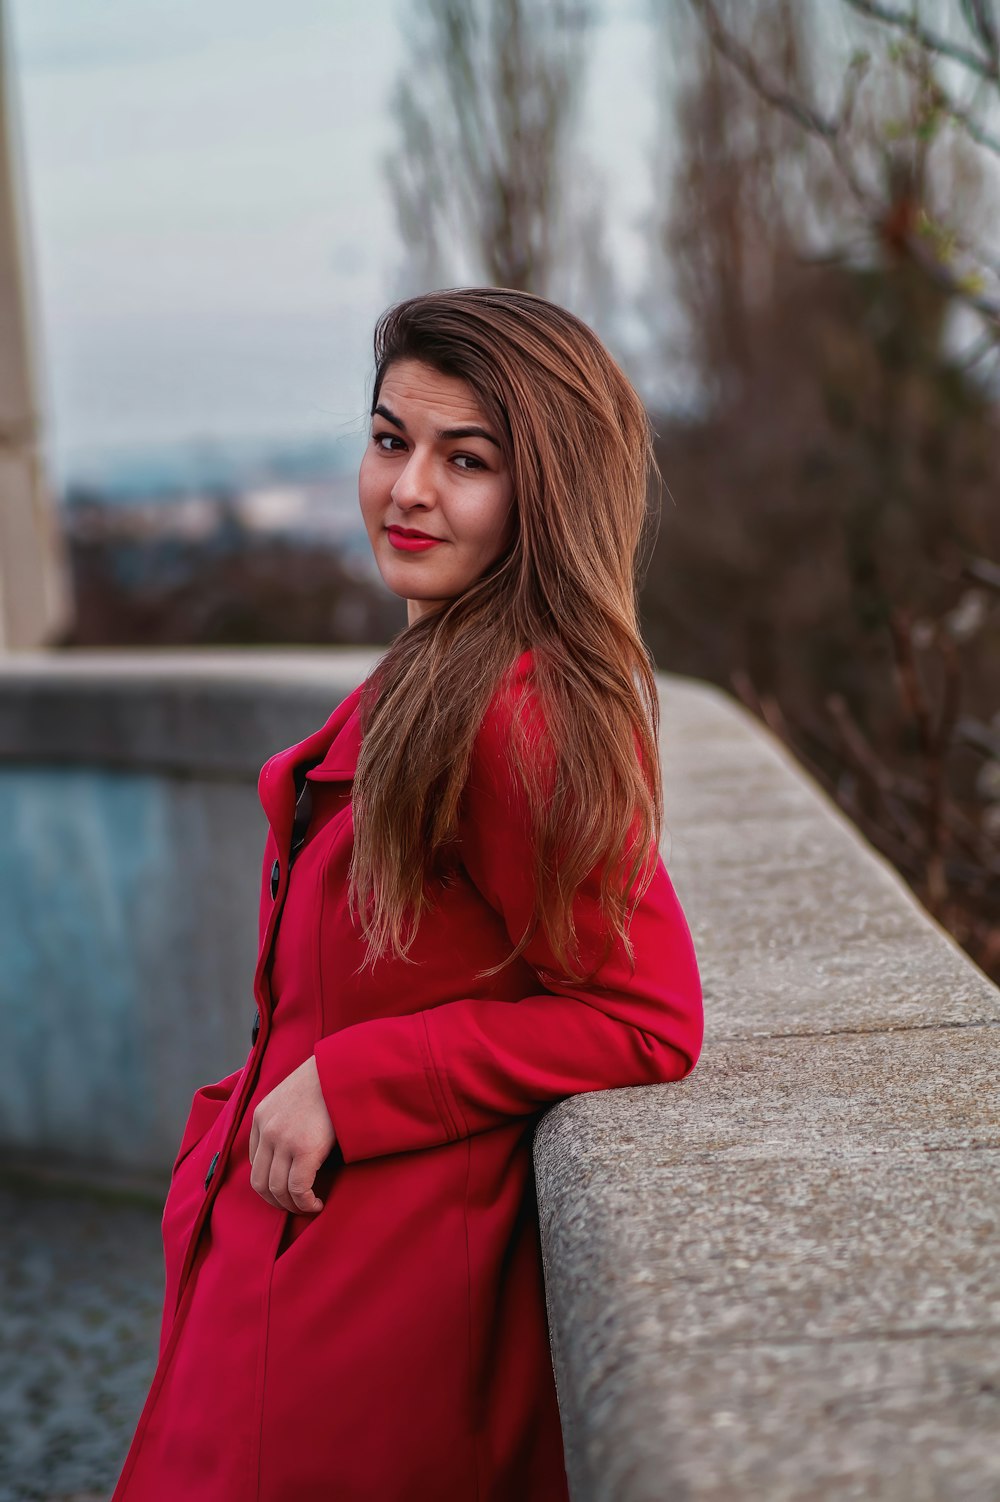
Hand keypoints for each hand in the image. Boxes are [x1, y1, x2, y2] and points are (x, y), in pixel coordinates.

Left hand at [249, 1056, 335, 1214]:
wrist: (344, 1068)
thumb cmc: (325, 1081)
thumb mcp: (292, 1096)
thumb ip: (284, 1119)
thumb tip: (290, 1149)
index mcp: (260, 1116)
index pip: (255, 1163)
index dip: (270, 1182)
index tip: (287, 1189)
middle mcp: (267, 1129)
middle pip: (260, 1182)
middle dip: (276, 1201)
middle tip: (295, 1205)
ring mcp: (284, 1140)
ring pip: (277, 1190)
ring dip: (292, 1205)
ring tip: (309, 1206)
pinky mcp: (305, 1149)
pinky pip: (298, 1189)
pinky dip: (306, 1203)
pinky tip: (317, 1203)